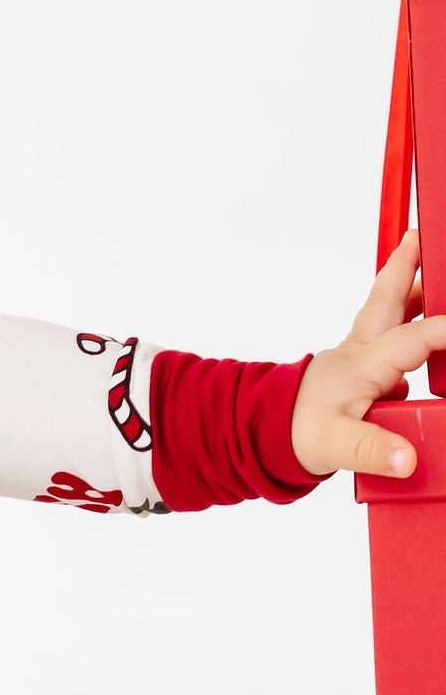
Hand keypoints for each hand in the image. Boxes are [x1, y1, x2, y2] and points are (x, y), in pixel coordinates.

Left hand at [292, 228, 445, 478]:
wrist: (265, 432)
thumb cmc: (298, 432)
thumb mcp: (335, 446)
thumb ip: (371, 450)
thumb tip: (406, 458)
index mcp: (361, 366)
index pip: (412, 338)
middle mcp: (361, 353)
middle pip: (386, 302)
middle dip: (406, 268)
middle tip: (421, 236)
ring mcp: (359, 357)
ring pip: (386, 313)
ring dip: (409, 289)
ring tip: (433, 267)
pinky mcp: (360, 368)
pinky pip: (389, 334)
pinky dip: (408, 319)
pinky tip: (425, 318)